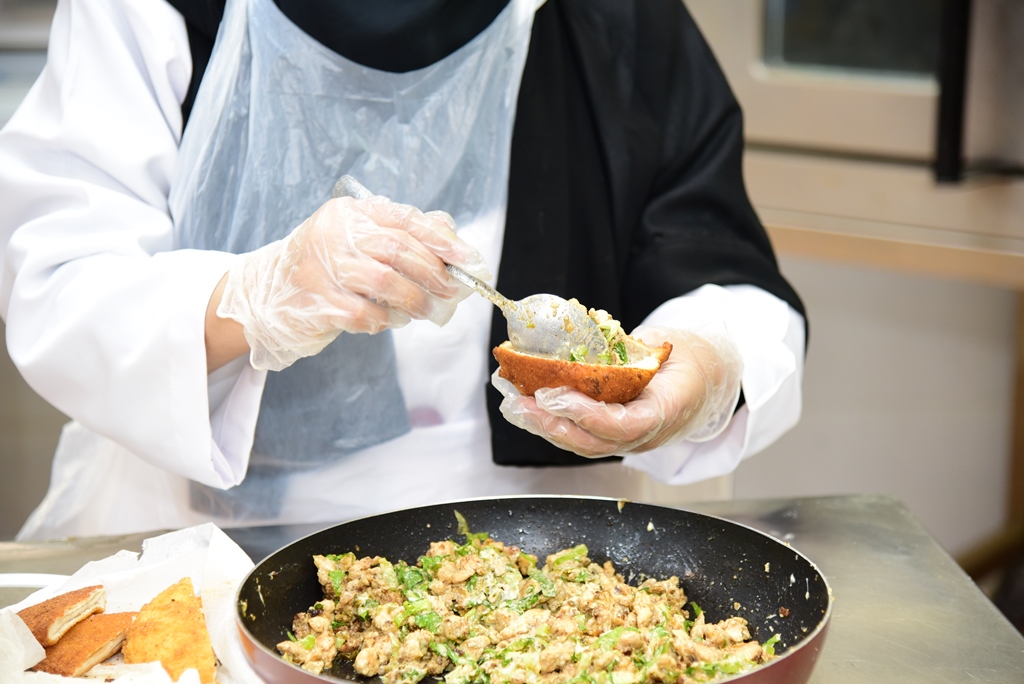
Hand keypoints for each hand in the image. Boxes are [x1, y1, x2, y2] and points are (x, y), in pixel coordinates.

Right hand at [216, 193, 489, 370]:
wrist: (265, 295)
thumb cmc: (325, 268)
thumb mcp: (358, 241)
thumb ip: (401, 235)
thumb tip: (451, 235)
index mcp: (350, 213)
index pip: (404, 219)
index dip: (441, 239)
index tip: (468, 258)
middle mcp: (333, 234)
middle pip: (398, 250)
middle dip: (434, 274)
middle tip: (454, 292)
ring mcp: (321, 268)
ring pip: (384, 282)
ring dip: (416, 301)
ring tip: (429, 312)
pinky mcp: (315, 302)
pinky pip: (364, 313)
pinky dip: (386, 320)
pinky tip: (392, 320)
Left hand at [492, 326, 742, 456]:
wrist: (708, 380)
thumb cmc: (691, 358)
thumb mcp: (674, 344)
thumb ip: (643, 346)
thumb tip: (609, 337)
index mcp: (667, 411)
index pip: (625, 425)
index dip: (587, 416)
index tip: (555, 396)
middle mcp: (647, 435)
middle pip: (594, 443)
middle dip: (552, 424)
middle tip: (519, 403)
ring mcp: (629, 440)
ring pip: (582, 444)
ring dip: (544, 426)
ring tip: (513, 405)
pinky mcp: (613, 435)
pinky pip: (581, 435)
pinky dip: (552, 423)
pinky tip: (526, 407)